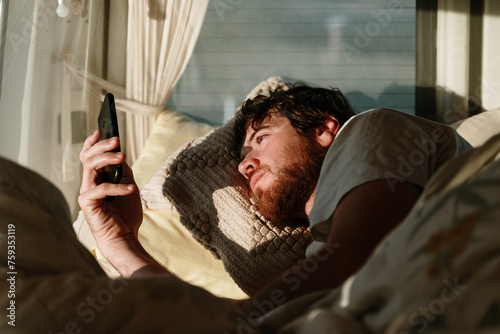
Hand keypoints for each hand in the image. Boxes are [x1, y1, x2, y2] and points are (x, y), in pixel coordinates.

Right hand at [78, 130, 164, 275]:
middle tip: (116, 140)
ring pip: (90, 167)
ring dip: (107, 158)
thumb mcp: (129, 185)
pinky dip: (117, 187)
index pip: (90, 155)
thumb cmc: (125, 213)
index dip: (93, 142)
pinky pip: (100, 189)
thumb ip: (122, 170)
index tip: (101, 129)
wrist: (125, 236)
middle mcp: (89, 183)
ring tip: (122, 156)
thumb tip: (120, 153)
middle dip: (102, 146)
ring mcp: (86, 192)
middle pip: (88, 157)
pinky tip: (131, 189)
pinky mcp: (86, 203)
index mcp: (97, 178)